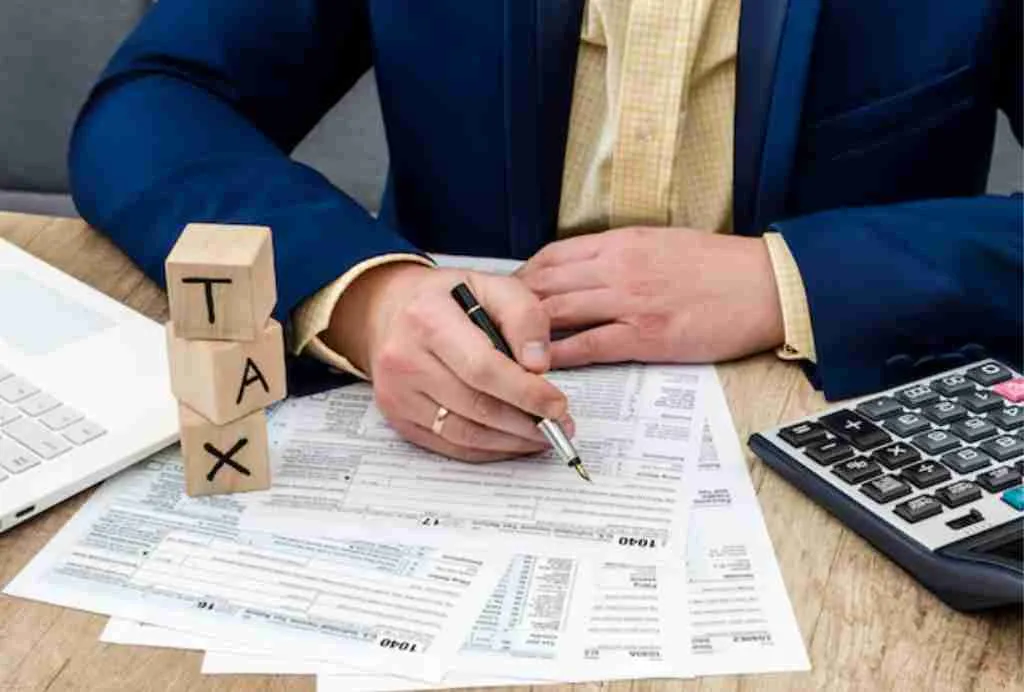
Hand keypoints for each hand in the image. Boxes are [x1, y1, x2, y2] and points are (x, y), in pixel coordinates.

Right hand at [324, 263, 572, 461]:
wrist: (387, 310)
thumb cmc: (445, 298)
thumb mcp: (490, 285)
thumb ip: (523, 316)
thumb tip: (538, 365)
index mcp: (428, 319)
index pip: (483, 368)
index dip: (525, 392)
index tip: (557, 405)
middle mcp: (405, 358)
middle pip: (475, 405)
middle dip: (525, 422)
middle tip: (558, 426)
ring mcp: (397, 392)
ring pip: (464, 432)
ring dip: (510, 441)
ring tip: (541, 436)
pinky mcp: (397, 416)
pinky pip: (449, 445)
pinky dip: (486, 450)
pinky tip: (511, 441)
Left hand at [516, 228, 784, 367]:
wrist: (767, 285)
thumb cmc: (719, 265)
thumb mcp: (663, 242)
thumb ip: (621, 253)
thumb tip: (586, 267)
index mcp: (623, 242)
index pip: (554, 255)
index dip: (524, 275)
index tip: (509, 291)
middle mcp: (619, 268)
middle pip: (547, 283)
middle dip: (513, 304)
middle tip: (494, 323)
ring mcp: (631, 302)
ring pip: (560, 313)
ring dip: (528, 331)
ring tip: (507, 348)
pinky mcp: (647, 336)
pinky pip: (589, 346)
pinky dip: (560, 355)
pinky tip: (541, 365)